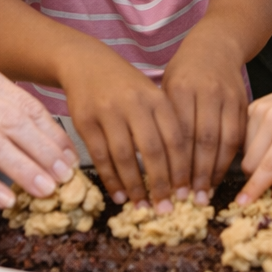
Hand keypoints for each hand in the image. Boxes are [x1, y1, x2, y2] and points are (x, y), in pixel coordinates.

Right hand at [0, 65, 78, 209]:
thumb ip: (11, 112)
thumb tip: (55, 146)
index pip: (27, 106)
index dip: (52, 134)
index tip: (70, 157)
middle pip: (13, 124)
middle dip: (43, 152)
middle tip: (64, 175)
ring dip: (22, 169)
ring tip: (45, 189)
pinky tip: (7, 199)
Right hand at [60, 42, 185, 207]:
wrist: (86, 63)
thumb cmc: (126, 86)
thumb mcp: (151, 97)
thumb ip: (166, 125)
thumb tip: (182, 172)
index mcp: (157, 98)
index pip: (176, 138)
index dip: (183, 168)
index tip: (187, 192)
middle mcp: (134, 104)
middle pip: (153, 150)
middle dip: (161, 183)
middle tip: (166, 208)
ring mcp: (108, 112)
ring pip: (124, 156)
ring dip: (134, 185)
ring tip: (141, 205)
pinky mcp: (85, 121)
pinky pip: (100, 156)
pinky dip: (111, 179)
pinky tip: (119, 194)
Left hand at [162, 33, 247, 203]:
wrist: (217, 45)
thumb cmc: (184, 72)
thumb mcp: (166, 87)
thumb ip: (163, 119)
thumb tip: (153, 161)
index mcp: (180, 89)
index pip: (178, 134)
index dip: (175, 164)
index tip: (169, 188)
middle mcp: (206, 93)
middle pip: (202, 141)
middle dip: (197, 173)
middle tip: (190, 199)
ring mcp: (228, 97)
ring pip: (224, 141)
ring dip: (215, 171)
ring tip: (206, 193)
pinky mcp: (244, 103)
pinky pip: (238, 136)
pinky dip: (230, 158)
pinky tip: (220, 175)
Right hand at [239, 75, 271, 203]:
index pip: (267, 167)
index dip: (254, 188)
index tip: (242, 204)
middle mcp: (271, 118)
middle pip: (249, 162)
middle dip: (256, 176)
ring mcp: (259, 109)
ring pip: (243, 151)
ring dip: (254, 160)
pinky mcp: (252, 106)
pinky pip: (242, 136)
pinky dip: (251, 146)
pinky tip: (269, 140)